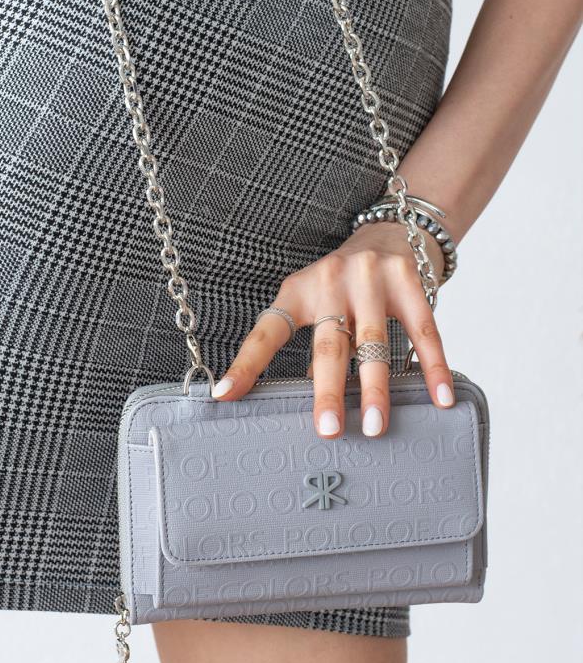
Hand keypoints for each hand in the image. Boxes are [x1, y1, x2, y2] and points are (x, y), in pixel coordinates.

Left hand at [211, 221, 454, 438]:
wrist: (391, 231)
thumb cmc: (344, 282)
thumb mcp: (314, 299)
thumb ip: (308, 340)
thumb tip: (298, 401)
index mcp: (298, 291)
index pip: (267, 331)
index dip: (245, 364)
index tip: (225, 395)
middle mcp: (331, 281)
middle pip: (328, 345)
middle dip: (326, 390)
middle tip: (328, 430)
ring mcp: (372, 280)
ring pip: (373, 342)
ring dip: (375, 388)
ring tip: (374, 426)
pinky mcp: (409, 281)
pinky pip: (423, 332)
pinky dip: (433, 367)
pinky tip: (438, 397)